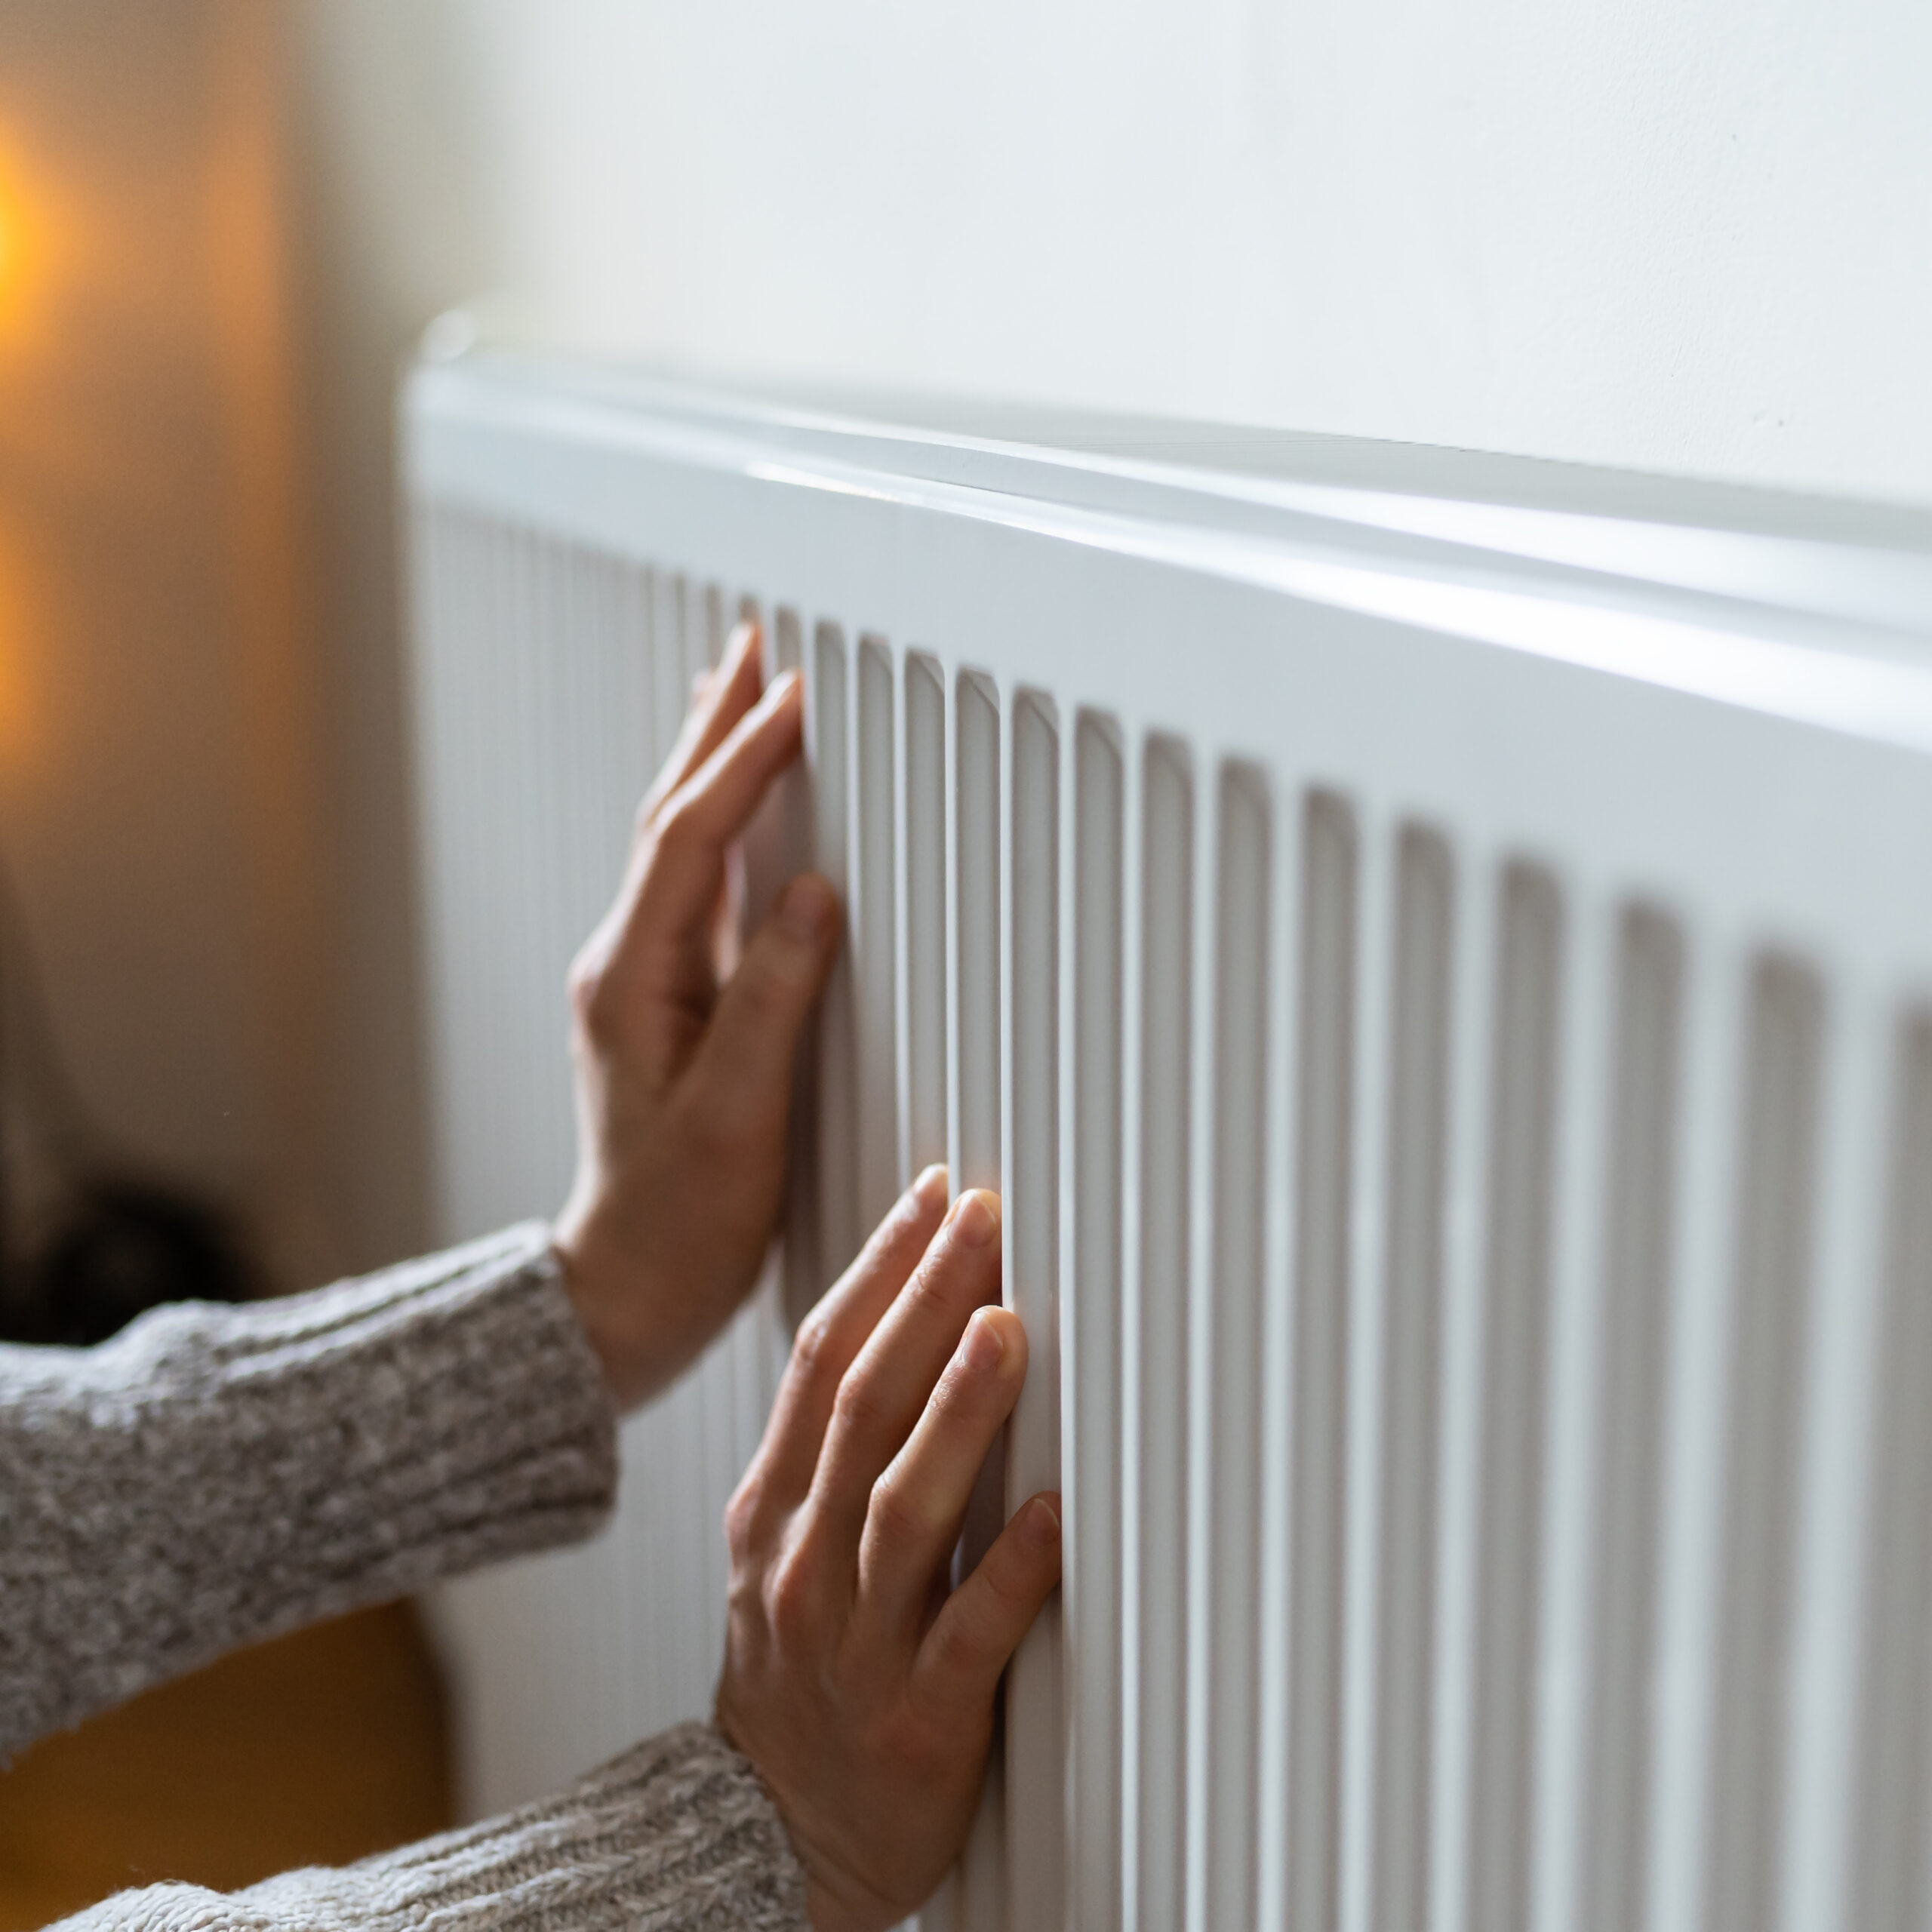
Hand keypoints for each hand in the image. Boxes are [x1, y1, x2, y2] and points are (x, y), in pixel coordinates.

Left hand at [553, 622, 838, 1408]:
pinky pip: (698, 885)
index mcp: (634, 977)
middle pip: (672, 817)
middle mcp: (629, 963)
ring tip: (742, 695)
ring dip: (712, 764)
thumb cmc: (680, 1218)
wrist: (628, 1287)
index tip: (794, 693)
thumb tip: (814, 893)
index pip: (692, 836)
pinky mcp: (670, 1004)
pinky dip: (723, 827)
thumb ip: (773, 999)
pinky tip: (744, 815)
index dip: (744, 759)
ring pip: (681, 843)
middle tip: (752, 646)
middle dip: (713, 727)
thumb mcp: (736, 1114)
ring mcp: (646, 981)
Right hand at [716, 1172, 1063, 1931]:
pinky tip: (1054, 1517)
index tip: (937, 1195)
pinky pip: (965, 1639)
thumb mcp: (781, 1549)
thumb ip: (835, 1451)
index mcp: (773, 1511)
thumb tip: (912, 1325)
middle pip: (860, 1411)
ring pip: (900, 1510)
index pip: (823, 1364)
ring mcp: (854, 1644)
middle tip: (983, 1217)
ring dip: (956, 1414)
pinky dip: (1010, 1574)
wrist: (762, 1839)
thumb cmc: (796, 1675)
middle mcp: (803, 1565)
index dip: (880, 1271)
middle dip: (922, 1303)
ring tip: (1005, 1329)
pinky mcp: (915, 1723)